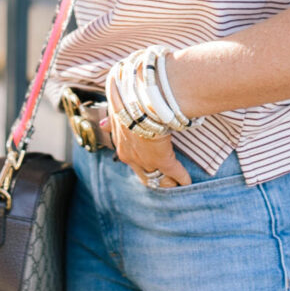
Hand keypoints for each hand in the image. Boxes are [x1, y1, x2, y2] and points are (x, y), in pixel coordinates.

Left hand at [100, 70, 188, 188]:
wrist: (140, 104)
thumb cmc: (127, 105)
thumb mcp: (116, 111)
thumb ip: (112, 120)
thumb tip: (102, 125)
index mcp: (122, 146)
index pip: (132, 159)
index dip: (140, 163)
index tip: (147, 166)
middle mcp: (131, 157)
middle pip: (144, 175)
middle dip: (153, 179)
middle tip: (162, 182)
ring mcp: (147, 161)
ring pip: (158, 179)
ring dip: (166, 182)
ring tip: (175, 186)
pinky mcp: (163, 161)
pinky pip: (175, 173)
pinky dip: (182, 178)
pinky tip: (187, 182)